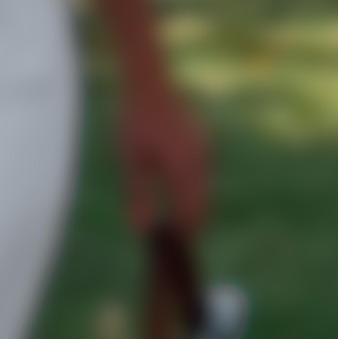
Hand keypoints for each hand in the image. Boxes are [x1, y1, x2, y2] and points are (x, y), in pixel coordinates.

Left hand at [116, 75, 216, 247]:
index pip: (191, 213)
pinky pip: (204, 172)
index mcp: (182, 169)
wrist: (149, 86)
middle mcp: (200, 161)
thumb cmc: (135, 123)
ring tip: (182, 224)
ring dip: (195, 206)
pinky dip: (195, 187)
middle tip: (182, 245)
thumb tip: (141, 230)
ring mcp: (205, 150)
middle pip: (204, 204)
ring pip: (206, 188)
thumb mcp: (130, 163)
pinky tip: (181, 192)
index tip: (179, 252)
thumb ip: (138, 197)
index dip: (187, 235)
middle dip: (194, 224)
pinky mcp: (204, 142)